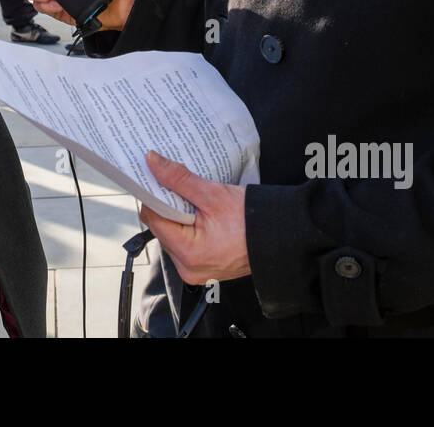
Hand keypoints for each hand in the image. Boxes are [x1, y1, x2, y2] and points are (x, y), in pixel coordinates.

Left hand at [139, 150, 249, 284]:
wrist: (280, 236)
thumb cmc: (252, 220)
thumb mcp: (213, 194)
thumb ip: (179, 179)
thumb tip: (153, 162)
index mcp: (188, 254)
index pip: (154, 218)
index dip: (153, 195)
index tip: (155, 177)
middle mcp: (188, 268)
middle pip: (161, 227)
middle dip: (166, 205)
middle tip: (177, 185)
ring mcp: (195, 270)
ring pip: (172, 234)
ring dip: (177, 215)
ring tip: (192, 199)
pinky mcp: (202, 266)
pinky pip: (185, 243)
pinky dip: (188, 226)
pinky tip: (199, 212)